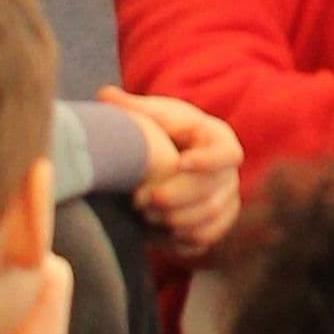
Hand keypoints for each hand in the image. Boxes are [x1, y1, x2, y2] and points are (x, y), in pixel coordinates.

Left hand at [102, 91, 243, 257]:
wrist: (172, 155)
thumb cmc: (161, 131)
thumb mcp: (151, 115)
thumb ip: (131, 108)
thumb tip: (104, 94)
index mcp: (218, 139)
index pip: (227, 153)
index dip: (207, 161)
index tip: (178, 163)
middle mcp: (229, 171)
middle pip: (215, 190)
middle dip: (177, 197)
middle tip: (140, 200)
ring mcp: (226, 198)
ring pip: (211, 217)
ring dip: (176, 220)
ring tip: (144, 215)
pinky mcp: (216, 223)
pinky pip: (206, 238)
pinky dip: (182, 239)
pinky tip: (157, 233)